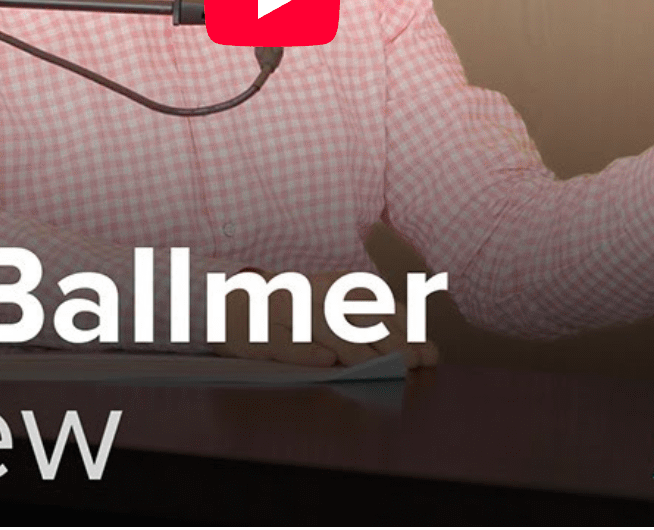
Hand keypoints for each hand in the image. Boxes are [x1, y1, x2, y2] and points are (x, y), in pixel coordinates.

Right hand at [210, 271, 439, 368]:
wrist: (224, 304)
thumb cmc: (290, 313)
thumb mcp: (331, 308)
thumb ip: (373, 325)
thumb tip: (422, 349)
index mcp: (331, 285)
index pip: (375, 304)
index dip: (404, 328)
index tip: (429, 353)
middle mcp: (309, 294)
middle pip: (354, 316)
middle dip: (389, 340)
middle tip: (414, 363)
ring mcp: (282, 312)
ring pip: (323, 328)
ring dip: (356, 348)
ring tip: (383, 367)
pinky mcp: (257, 333)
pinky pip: (282, 342)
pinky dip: (304, 351)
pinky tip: (327, 361)